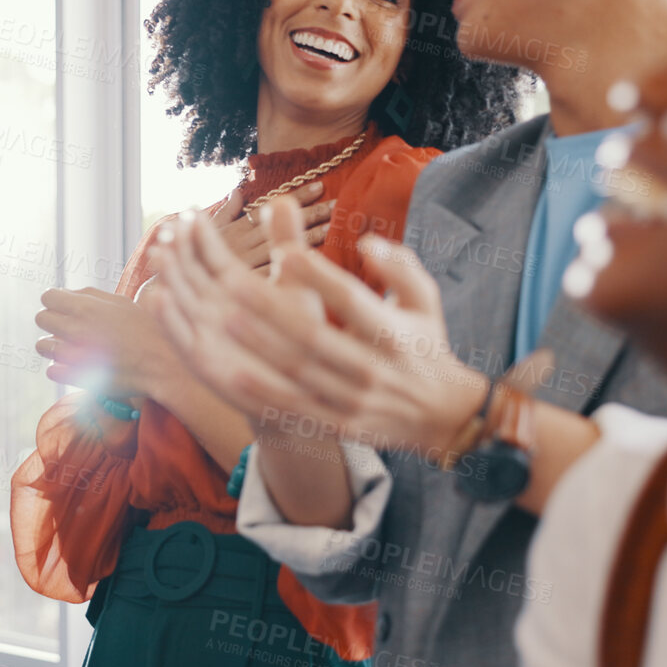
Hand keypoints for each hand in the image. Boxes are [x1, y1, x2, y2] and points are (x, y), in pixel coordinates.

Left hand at [34, 287, 184, 401]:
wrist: (161, 365)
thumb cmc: (145, 331)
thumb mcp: (122, 303)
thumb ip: (91, 295)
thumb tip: (67, 293)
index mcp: (86, 307)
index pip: (48, 296)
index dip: (54, 301)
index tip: (64, 308)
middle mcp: (75, 329)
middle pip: (41, 318)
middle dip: (52, 321)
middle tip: (68, 328)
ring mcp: (73, 355)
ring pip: (42, 346)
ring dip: (53, 345)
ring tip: (70, 347)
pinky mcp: (76, 377)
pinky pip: (51, 371)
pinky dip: (59, 368)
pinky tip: (74, 365)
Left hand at [149, 197, 486, 453]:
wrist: (443, 416)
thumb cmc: (426, 345)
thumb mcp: (425, 301)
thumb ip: (400, 266)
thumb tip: (367, 242)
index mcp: (392, 333)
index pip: (351, 300)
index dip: (319, 277)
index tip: (286, 253)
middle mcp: (372, 368)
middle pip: (315, 337)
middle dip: (272, 311)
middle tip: (232, 283)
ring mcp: (354, 401)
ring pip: (299, 373)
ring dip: (260, 348)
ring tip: (223, 320)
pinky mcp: (340, 425)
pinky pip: (297, 408)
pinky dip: (266, 393)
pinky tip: (235, 374)